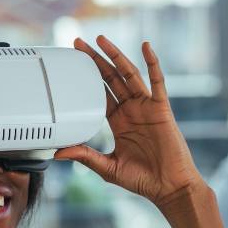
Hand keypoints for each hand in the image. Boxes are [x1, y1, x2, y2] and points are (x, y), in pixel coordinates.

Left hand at [55, 36, 203, 206]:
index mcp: (119, 122)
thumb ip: (85, 156)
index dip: (87, 77)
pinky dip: (153, 63)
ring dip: (116, 56)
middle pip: (110, 78)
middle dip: (95, 60)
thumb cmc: (143, 180)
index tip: (73, 63)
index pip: (99, 93)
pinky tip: (146, 46)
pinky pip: (158, 82)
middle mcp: (132, 111)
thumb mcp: (107, 168)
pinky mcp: (161, 109)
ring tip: (101, 40)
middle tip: (79, 42)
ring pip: (129, 75)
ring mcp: (147, 107)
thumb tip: (58, 152)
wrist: (169, 187)